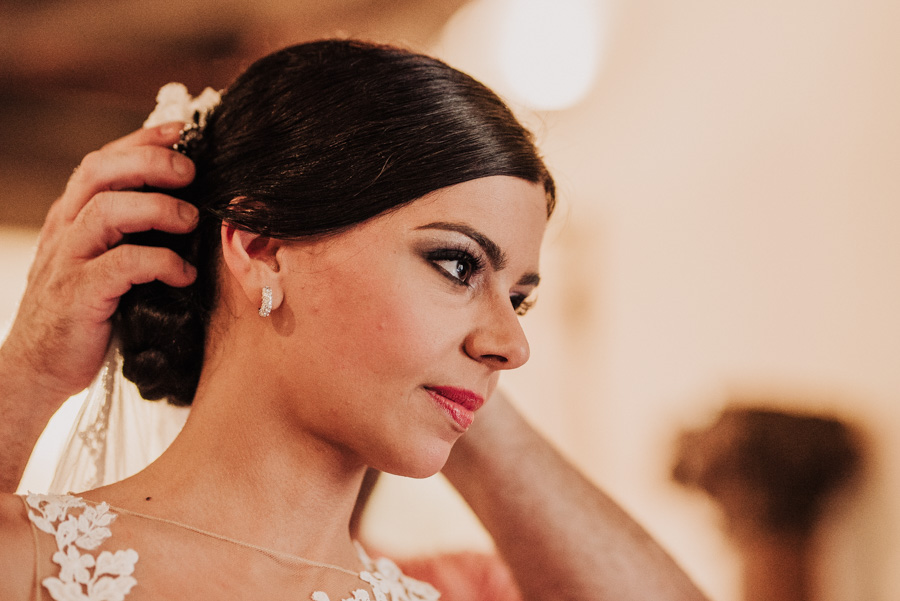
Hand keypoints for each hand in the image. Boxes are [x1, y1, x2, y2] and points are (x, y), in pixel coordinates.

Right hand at [0, 123, 198, 405]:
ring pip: (107, 210)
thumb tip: (186, 207)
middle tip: (189, 171)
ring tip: (190, 220)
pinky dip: (159, 262)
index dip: (141, 141)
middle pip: (100, 172)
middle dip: (149, 162)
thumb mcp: (101, 261)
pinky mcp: (79, 295)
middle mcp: (66, 230)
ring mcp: (68, 261)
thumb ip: (128, 233)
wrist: (38, 368)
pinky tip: (183, 273)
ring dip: (158, 208)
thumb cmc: (84, 312)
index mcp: (72, 216)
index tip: (181, 131)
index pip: (102, 161)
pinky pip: (121, 265)